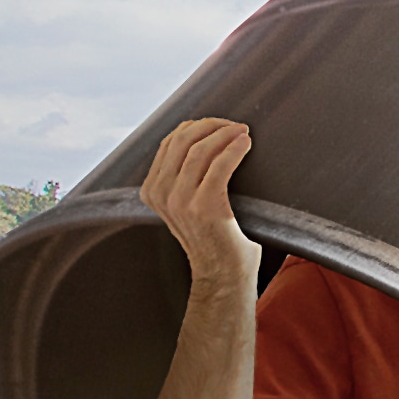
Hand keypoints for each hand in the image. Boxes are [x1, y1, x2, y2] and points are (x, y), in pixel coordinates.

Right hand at [142, 117, 261, 287]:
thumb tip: (201, 137)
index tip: (219, 125)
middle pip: (182, 140)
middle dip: (211, 126)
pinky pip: (221, 165)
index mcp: (152, 190)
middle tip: (235, 126)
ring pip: (200, 149)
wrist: (222, 274)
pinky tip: (246, 144)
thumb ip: (182, 177)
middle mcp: (161, 194)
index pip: (169, 143)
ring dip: (225, 134)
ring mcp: (180, 201)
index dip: (196, 127)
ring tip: (243, 132)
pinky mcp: (205, 206)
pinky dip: (235, 149)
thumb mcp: (186, 204)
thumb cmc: (212, 237)